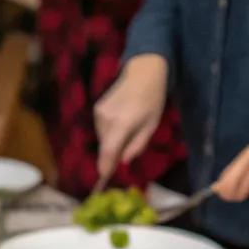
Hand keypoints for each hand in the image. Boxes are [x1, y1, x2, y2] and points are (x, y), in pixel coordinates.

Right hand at [94, 54, 168, 182]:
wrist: (142, 72)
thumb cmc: (152, 99)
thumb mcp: (151, 125)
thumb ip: (137, 145)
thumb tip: (123, 160)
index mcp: (123, 123)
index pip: (109, 150)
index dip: (105, 165)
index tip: (104, 177)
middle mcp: (106, 118)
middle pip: (105, 146)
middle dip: (113, 154)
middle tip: (127, 152)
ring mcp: (99, 112)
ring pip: (103, 137)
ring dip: (112, 141)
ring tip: (128, 130)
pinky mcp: (96, 108)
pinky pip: (101, 128)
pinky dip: (109, 132)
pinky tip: (121, 122)